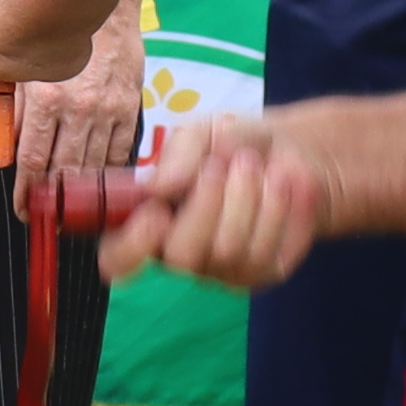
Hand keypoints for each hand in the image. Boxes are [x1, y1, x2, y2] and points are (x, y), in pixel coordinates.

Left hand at [11, 11, 149, 213]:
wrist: (104, 8)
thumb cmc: (58, 33)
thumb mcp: (24, 69)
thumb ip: (17, 110)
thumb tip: (12, 149)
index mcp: (47, 98)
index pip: (34, 162)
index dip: (28, 193)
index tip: (24, 210)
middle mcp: (80, 108)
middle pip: (64, 171)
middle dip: (54, 201)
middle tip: (47, 218)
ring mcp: (108, 109)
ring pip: (93, 166)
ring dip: (80, 194)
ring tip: (71, 210)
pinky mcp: (130, 106)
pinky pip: (120, 152)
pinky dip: (109, 174)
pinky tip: (100, 187)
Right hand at [91, 108, 329, 289]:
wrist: (288, 151)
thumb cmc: (231, 144)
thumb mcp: (203, 131)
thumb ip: (180, 152)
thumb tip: (157, 186)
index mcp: (146, 222)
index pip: (117, 260)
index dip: (130, 247)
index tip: (156, 214)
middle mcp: (178, 256)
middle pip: (181, 257)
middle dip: (207, 204)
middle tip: (226, 163)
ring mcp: (221, 271)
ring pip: (228, 251)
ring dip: (247, 197)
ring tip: (254, 163)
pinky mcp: (263, 274)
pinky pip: (268, 253)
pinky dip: (278, 208)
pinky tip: (279, 182)